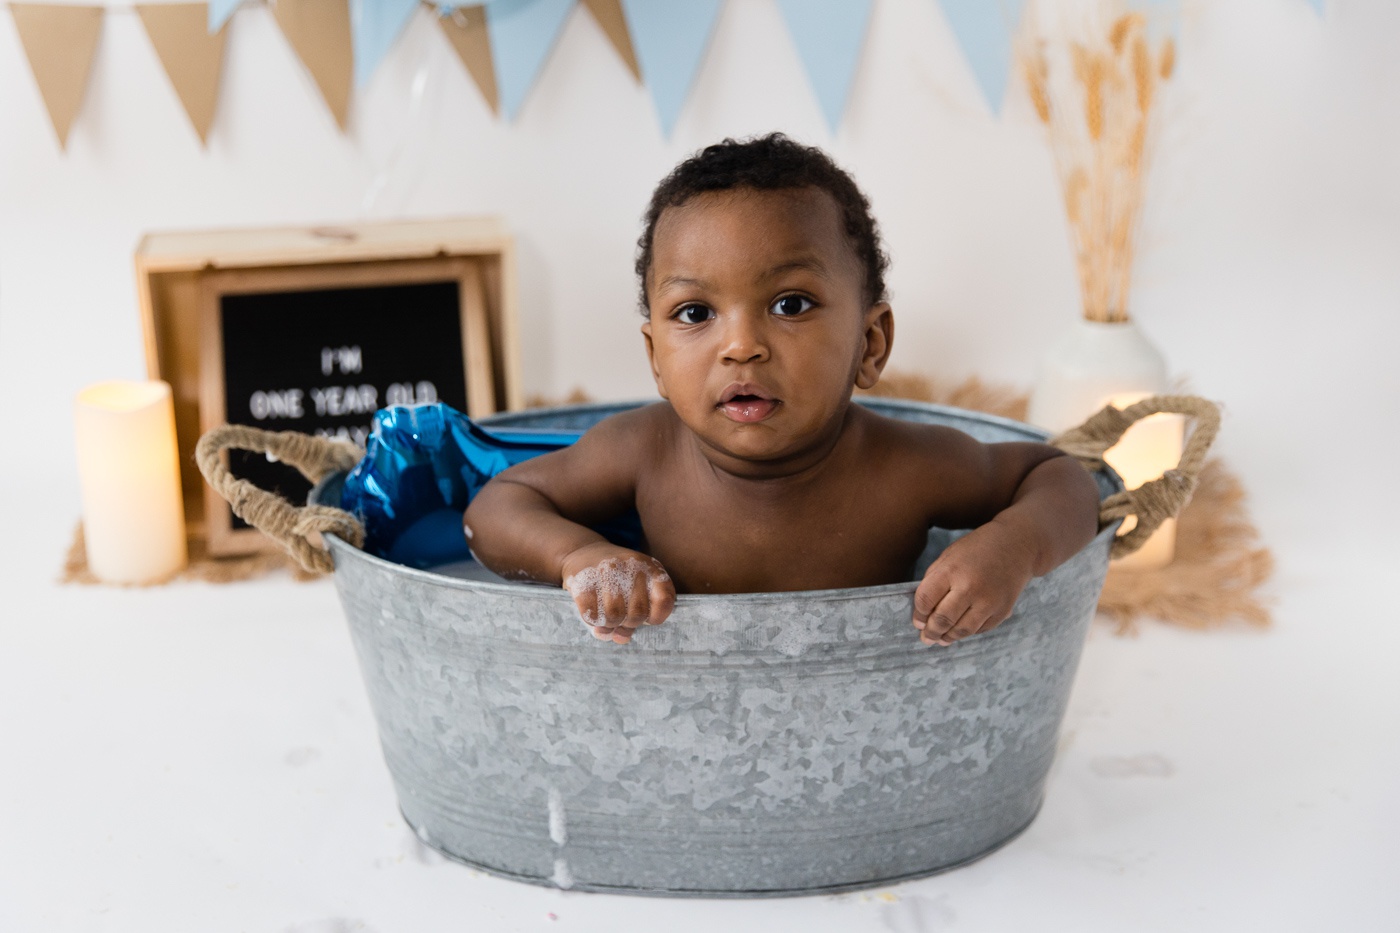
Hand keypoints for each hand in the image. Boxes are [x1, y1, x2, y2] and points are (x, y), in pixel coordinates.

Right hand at [561, 543, 674, 644]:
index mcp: (650, 567)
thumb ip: (636, 616)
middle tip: (622, 617)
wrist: (584, 552)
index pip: (664, 601)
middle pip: (637, 614)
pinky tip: (593, 612)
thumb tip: (619, 638)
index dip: (655, 617)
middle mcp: (630, 566)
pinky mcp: (584, 581)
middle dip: (629, 623)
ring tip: (607, 616)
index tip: (646, 617)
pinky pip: (592, 616)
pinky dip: (593, 621)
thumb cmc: (616, 578)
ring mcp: (606, 572)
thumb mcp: (634, 589)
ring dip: (610, 624)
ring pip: (614, 617)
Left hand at [912, 523, 1035, 646]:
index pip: (926, 600)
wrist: (1018, 546)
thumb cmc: (977, 549)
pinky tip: (960, 630)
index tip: (917, 621)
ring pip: (962, 631)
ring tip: (941, 639)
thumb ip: (934, 581)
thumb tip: (923, 612)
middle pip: (942, 620)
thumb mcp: (949, 556)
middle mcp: (971, 588)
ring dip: (948, 638)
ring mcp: (989, 602)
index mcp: (952, 570)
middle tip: (926, 638)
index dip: (918, 614)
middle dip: (931, 632)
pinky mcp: (1003, 611)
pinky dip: (968, 632)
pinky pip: (980, 629)